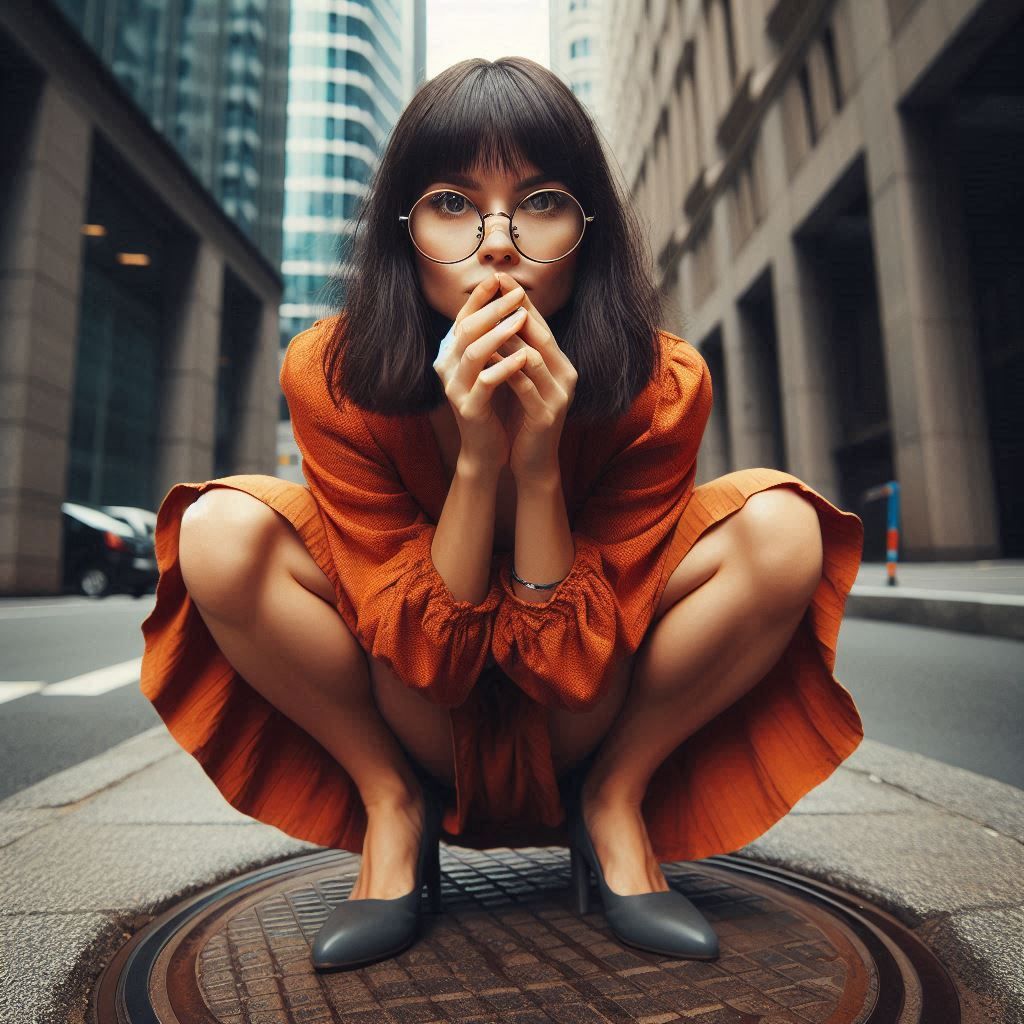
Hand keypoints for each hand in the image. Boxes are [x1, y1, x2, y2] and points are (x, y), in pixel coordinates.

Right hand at [431, 274, 531, 470]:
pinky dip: (505, 367)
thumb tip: (505, 301)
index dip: (480, 297)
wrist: (485, 449)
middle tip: (516, 294)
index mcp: (450, 354)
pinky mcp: (469, 408)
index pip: (463, 317)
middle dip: (492, 308)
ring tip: (521, 318)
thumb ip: (489, 340)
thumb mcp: (487, 367)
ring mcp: (455, 388)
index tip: (500, 277)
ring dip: (498, 333)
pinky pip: (485, 382)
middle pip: (466, 329)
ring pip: (473, 353)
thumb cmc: (491, 404)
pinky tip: (524, 357)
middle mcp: (446, 368)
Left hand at [491, 271, 577, 482]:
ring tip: (485, 321)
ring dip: (509, 338)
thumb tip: (498, 320)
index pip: (540, 326)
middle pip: (541, 335)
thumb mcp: (524, 381)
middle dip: (515, 310)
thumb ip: (519, 354)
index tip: (498, 278)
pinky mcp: (546, 415)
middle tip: (494, 287)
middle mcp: (566, 376)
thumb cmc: (524, 419)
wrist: (534, 463)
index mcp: (561, 365)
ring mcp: (559, 396)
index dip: (520, 301)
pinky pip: (524, 386)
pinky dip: (504, 370)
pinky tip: (484, 360)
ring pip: (533, 357)